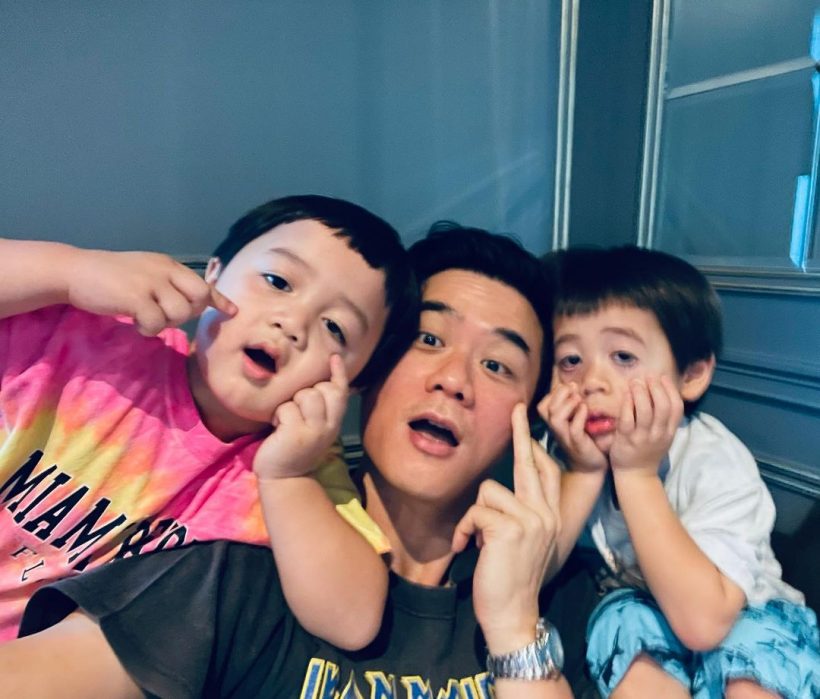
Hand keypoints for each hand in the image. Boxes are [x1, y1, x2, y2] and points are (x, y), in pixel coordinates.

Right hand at [68, 249, 235, 334]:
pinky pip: (157, 322)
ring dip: (166, 323)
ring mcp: (150, 282)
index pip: (202, 283)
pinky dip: (148, 329)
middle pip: (198, 297)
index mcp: (168, 265)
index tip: (232, 312)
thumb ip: (168, 284)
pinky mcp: (135, 297)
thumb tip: (194, 302)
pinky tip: (135, 324)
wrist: (75, 271)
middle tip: (166, 316)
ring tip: (146, 319)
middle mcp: (164, 270)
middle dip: (189, 313)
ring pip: (179, 312)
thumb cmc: (110, 276)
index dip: (218, 300)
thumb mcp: (145, 273)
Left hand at [253, 355, 349, 480]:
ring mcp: (313, 430)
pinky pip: (286, 408)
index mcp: (334, 423)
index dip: (338, 373)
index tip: (334, 356)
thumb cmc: (295, 448)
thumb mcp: (315, 429)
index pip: (341, 392)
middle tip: (296, 408)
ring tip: (286, 418)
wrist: (284, 478)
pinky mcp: (295, 434)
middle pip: (323, 389)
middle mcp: (328, 426)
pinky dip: (278, 415)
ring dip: (292, 402)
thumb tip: (322, 381)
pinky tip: (276, 427)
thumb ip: (321, 409)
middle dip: (307, 391)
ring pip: (307, 395)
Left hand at [452, 403, 560, 653]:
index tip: (527, 425)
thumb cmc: (511, 580)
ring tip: (475, 540)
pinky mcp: (510, 528)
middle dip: (521, 433)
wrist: (513, 614)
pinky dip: (464, 529)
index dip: (536, 448)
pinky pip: (475, 511)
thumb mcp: (523, 544)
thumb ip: (519, 517)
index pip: (547, 473)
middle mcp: (547, 514)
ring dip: (473, 515)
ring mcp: (532, 519)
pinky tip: (467, 548)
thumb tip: (494, 495)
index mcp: (551, 517)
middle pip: (530, 463)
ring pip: (489, 490)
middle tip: (517, 408)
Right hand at [538, 382, 607, 472]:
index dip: (554, 392)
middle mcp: (556, 430)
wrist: (591, 466)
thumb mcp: (575, 420)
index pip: (543, 404)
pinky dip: (579, 416)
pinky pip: (574, 429)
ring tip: (579, 398)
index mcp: (554, 424)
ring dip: (567, 404)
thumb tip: (574, 385)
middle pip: (545, 408)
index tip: (570, 386)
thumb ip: (572, 405)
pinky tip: (585, 409)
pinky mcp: (578, 444)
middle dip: (559, 394)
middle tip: (574, 388)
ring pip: (556, 418)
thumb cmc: (584, 440)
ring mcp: (566, 437)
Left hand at [609, 375, 681, 476]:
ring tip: (635, 382)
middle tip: (647, 377)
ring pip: (646, 411)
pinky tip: (625, 395)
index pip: (676, 408)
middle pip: (663, 406)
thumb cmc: (647, 452)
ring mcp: (643, 437)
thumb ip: (664, 419)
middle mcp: (659, 434)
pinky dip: (627, 404)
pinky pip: (628, 419)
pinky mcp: (627, 439)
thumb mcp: (663, 437)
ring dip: (641, 393)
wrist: (636, 475)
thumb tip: (661, 393)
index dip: (670, 390)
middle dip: (656, 388)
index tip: (662, 377)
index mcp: (669, 432)